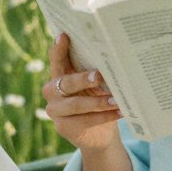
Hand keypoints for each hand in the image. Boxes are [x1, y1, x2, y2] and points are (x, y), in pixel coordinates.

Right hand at [42, 34, 121, 151]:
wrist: (98, 134)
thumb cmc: (97, 101)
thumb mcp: (96, 86)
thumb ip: (95, 73)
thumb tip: (113, 59)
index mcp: (59, 75)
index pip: (56, 60)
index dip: (58, 48)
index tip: (64, 35)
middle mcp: (52, 91)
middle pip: (66, 83)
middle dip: (83, 79)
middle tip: (99, 76)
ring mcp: (55, 110)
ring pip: (76, 105)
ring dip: (99, 102)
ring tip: (117, 100)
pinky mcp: (63, 127)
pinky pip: (85, 120)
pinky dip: (104, 116)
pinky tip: (120, 112)